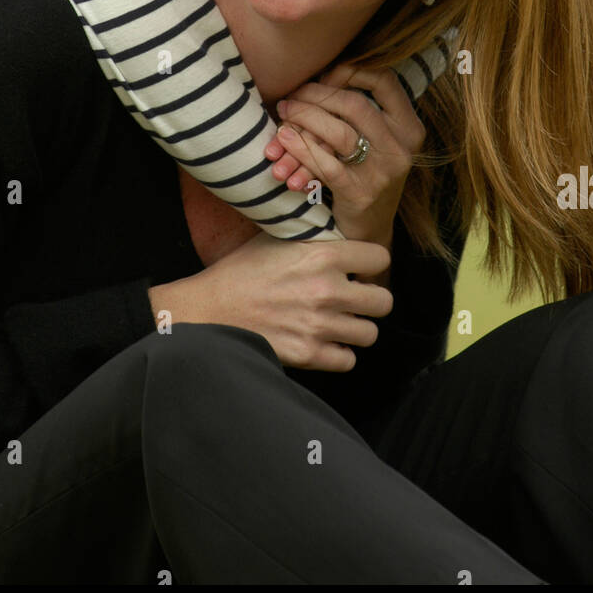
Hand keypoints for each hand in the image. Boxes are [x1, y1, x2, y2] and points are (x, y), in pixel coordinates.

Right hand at [147, 231, 392, 372]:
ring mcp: (319, 325)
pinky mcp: (308, 355)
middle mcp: (327, 290)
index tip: (361, 270)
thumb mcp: (279, 239)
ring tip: (338, 322)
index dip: (371, 263)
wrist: (209, 310)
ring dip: (355, 328)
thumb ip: (316, 238)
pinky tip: (323, 341)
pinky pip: (348, 360)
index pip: (380, 257)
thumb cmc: (241, 271)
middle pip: (384, 301)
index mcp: (323, 255)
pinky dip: (339, 354)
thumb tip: (343, 232)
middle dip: (371, 300)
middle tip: (354, 300)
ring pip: (369, 333)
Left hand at [264, 63, 425, 248]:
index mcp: (408, 126)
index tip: (323, 78)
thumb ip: (359, 109)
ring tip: (282, 114)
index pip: (385, 80)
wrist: (368, 229)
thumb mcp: (376, 139)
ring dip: (304, 119)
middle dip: (316, 96)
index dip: (350, 72)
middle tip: (290, 97)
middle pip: (356, 105)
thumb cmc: (363, 172)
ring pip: (339, 133)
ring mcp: (384, 173)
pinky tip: (283, 139)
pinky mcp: (361, 194)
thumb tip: (318, 73)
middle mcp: (402, 147)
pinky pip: (326, 164)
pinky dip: (300, 148)